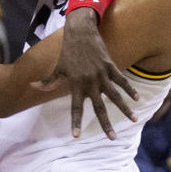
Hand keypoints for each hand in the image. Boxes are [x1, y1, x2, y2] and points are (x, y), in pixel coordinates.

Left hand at [34, 7, 137, 138]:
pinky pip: (121, 80)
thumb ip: (49, 81)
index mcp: (75, 84)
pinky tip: (137, 99)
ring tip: (133, 120)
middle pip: (99, 107)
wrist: (80, 33)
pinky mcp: (110, 66)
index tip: (76, 136)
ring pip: (115, 96)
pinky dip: (129, 89)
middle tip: (112, 138)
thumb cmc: (67, 52)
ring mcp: (101, 74)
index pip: (76, 107)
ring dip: (124, 109)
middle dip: (106, 124)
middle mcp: (89, 82)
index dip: (75, 121)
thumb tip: (33, 86)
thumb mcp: (58, 68)